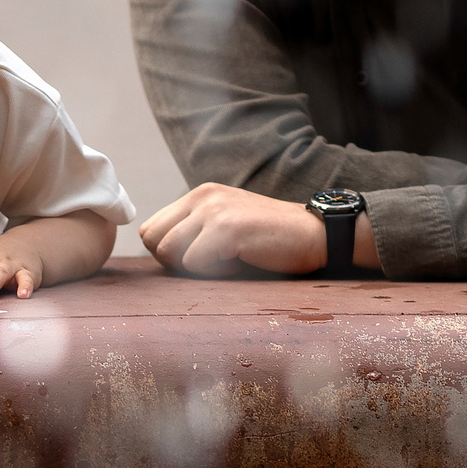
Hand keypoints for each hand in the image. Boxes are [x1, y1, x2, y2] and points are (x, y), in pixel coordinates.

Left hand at [139, 182, 327, 276]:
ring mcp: (213, 211)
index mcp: (199, 195)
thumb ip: (195, 230)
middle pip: (152, 240)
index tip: (199, 257)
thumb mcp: (226, 222)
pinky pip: (194, 264)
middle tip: (211, 262)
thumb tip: (159, 254)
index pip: (150, 228)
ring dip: (196, 267)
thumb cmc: (272, 237)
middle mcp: (202, 197)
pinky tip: (241, 262)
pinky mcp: (226, 229)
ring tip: (228, 260)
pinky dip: (216, 272)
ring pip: (169, 253)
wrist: (316, 234)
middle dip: (175, 262)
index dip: (167, 252)